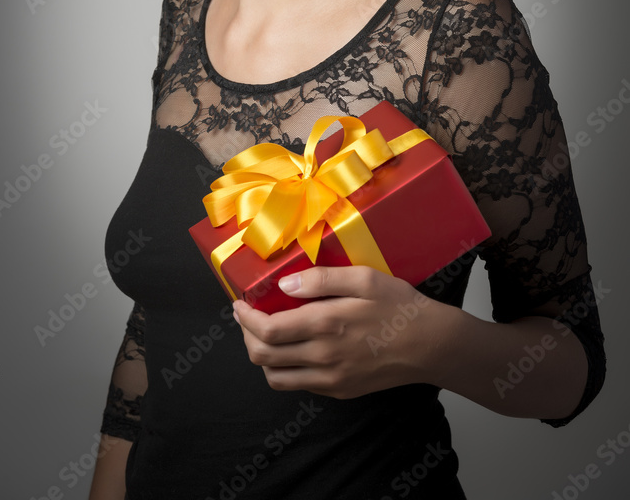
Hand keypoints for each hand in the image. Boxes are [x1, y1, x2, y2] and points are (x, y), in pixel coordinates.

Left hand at [232, 265, 451, 398]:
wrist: (431, 345)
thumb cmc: (399, 306)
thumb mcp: (364, 279)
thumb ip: (322, 280)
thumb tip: (285, 285)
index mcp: (325, 326)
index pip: (267, 331)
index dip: (245, 319)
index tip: (239, 304)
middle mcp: (323, 358)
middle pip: (264, 358)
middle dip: (246, 337)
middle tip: (246, 317)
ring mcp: (331, 380)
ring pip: (277, 378)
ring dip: (262, 357)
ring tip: (265, 334)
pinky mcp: (340, 391)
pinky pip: (300, 385)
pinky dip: (285, 369)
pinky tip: (293, 348)